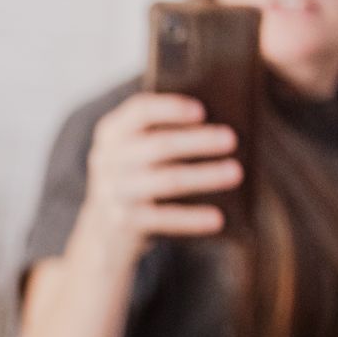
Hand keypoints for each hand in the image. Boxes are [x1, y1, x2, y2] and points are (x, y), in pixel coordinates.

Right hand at [78, 92, 238, 259]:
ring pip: (165, 180)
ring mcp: (113, 191)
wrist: (102, 228)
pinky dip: (191, 218)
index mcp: (112, 132)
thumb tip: (222, 119)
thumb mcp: (137, 147)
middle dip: (198, 141)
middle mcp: (107, 159)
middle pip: (158, 146)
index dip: (171, 109)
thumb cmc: (136, 174)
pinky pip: (162, 217)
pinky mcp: (122, 221)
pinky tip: (217, 219)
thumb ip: (164, 129)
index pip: (140, 111)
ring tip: (235, 173)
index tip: (202, 111)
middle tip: (232, 140)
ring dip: (203, 176)